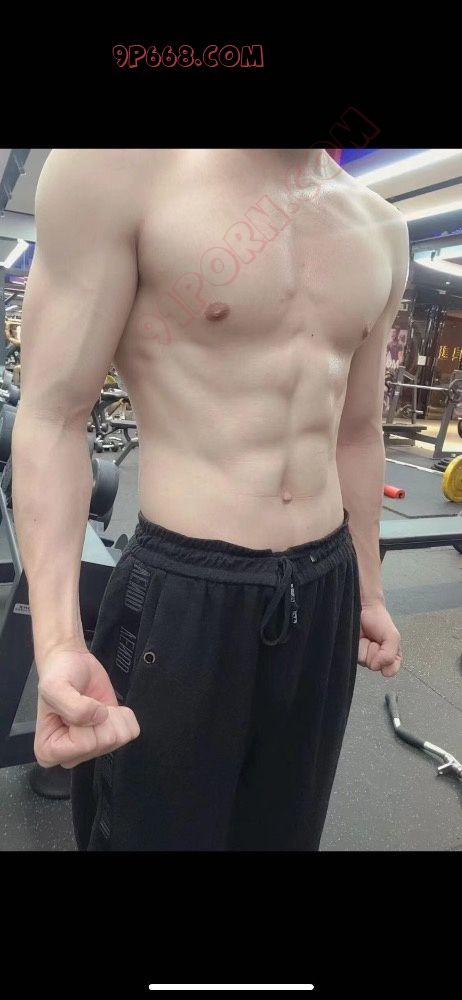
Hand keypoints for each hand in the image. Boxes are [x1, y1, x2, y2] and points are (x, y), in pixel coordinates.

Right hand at [35, 649, 139, 768]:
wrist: (72, 663)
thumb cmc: (58, 675)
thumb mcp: (55, 687)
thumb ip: (73, 707)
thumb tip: (100, 716)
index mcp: (49, 751)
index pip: (83, 745)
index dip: (84, 720)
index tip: (72, 706)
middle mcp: (71, 755)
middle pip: (104, 743)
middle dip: (99, 717)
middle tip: (85, 704)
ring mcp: (93, 749)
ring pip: (119, 738)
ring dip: (111, 715)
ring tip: (93, 705)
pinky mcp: (111, 739)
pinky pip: (131, 732)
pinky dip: (123, 714)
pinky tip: (106, 708)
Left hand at [358, 604, 401, 677]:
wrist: (365, 609)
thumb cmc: (380, 621)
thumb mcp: (393, 637)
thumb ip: (390, 655)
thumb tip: (378, 668)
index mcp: (390, 659)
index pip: (389, 671)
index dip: (386, 660)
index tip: (385, 646)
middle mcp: (376, 661)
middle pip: (374, 666)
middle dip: (375, 650)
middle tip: (375, 639)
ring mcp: (364, 658)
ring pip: (363, 661)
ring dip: (365, 647)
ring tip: (367, 637)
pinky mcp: (352, 653)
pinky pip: (354, 656)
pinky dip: (357, 646)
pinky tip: (360, 638)